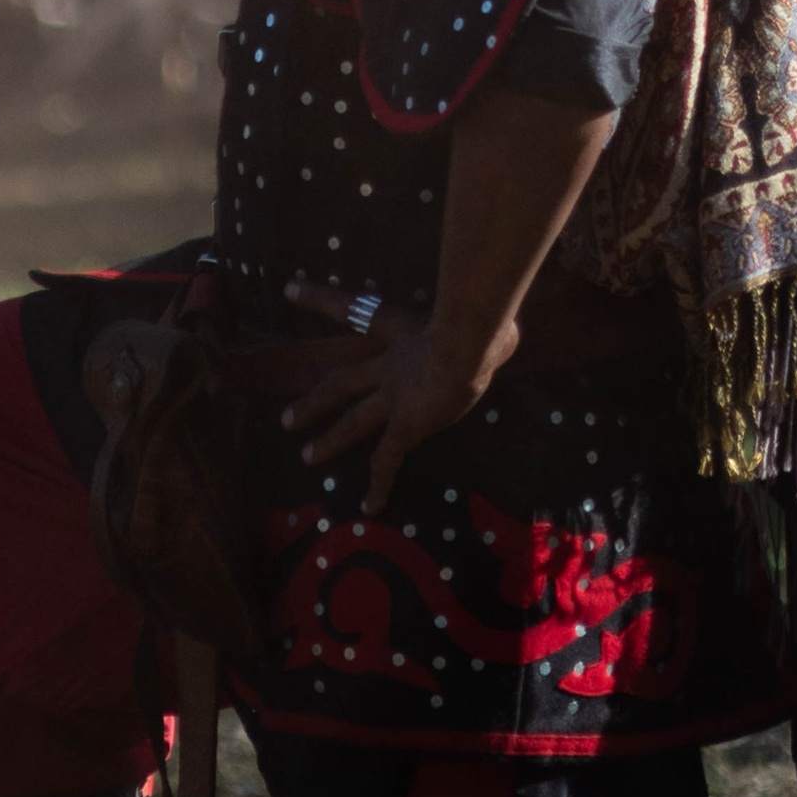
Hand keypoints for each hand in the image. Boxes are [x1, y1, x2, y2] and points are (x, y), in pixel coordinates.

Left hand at [280, 280, 517, 510]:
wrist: (472, 342)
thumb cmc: (482, 321)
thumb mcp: (481, 315)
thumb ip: (487, 323)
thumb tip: (509, 330)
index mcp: (403, 331)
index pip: (355, 310)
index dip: (322, 299)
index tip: (288, 289)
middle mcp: (391, 367)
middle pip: (341, 383)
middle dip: (315, 401)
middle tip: (286, 419)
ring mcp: (395, 398)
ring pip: (353, 422)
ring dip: (330, 440)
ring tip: (307, 458)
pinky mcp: (406, 426)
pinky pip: (387, 460)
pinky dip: (379, 484)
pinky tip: (370, 507)